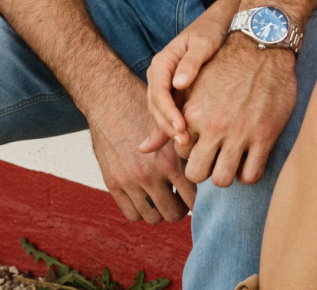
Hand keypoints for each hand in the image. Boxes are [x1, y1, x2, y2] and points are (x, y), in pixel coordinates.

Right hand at [86, 73, 196, 223]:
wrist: (109, 98)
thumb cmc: (147, 107)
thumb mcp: (171, 123)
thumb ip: (186, 148)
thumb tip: (207, 167)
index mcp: (169, 159)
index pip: (193, 199)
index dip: (197, 198)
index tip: (196, 191)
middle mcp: (150, 174)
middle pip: (174, 213)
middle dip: (180, 207)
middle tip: (180, 197)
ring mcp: (129, 181)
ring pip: (153, 218)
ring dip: (160, 210)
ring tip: (163, 195)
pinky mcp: (112, 183)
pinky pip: (132, 214)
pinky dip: (141, 210)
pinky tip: (146, 195)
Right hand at [141, 0, 239, 153]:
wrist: (217, 24)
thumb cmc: (210, 31)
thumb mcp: (203, 43)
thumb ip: (190, 62)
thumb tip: (177, 84)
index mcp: (162, 63)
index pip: (159, 93)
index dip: (168, 113)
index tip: (182, 128)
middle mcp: (160, 75)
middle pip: (156, 106)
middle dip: (167, 126)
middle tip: (185, 142)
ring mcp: (166, 85)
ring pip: (160, 112)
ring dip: (168, 130)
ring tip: (185, 146)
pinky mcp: (175, 92)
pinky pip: (168, 112)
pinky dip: (166, 128)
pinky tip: (158, 148)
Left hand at [178, 33, 296, 187]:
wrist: (263, 45)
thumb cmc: (228, 61)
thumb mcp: (196, 83)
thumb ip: (175, 113)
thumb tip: (142, 148)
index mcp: (193, 112)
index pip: (180, 151)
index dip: (190, 151)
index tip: (200, 144)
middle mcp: (213, 125)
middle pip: (196, 172)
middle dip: (203, 169)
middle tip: (213, 159)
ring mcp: (240, 133)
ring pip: (222, 179)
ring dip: (225, 174)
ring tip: (230, 161)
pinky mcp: (265, 136)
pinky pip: (250, 175)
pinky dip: (248, 174)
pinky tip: (249, 161)